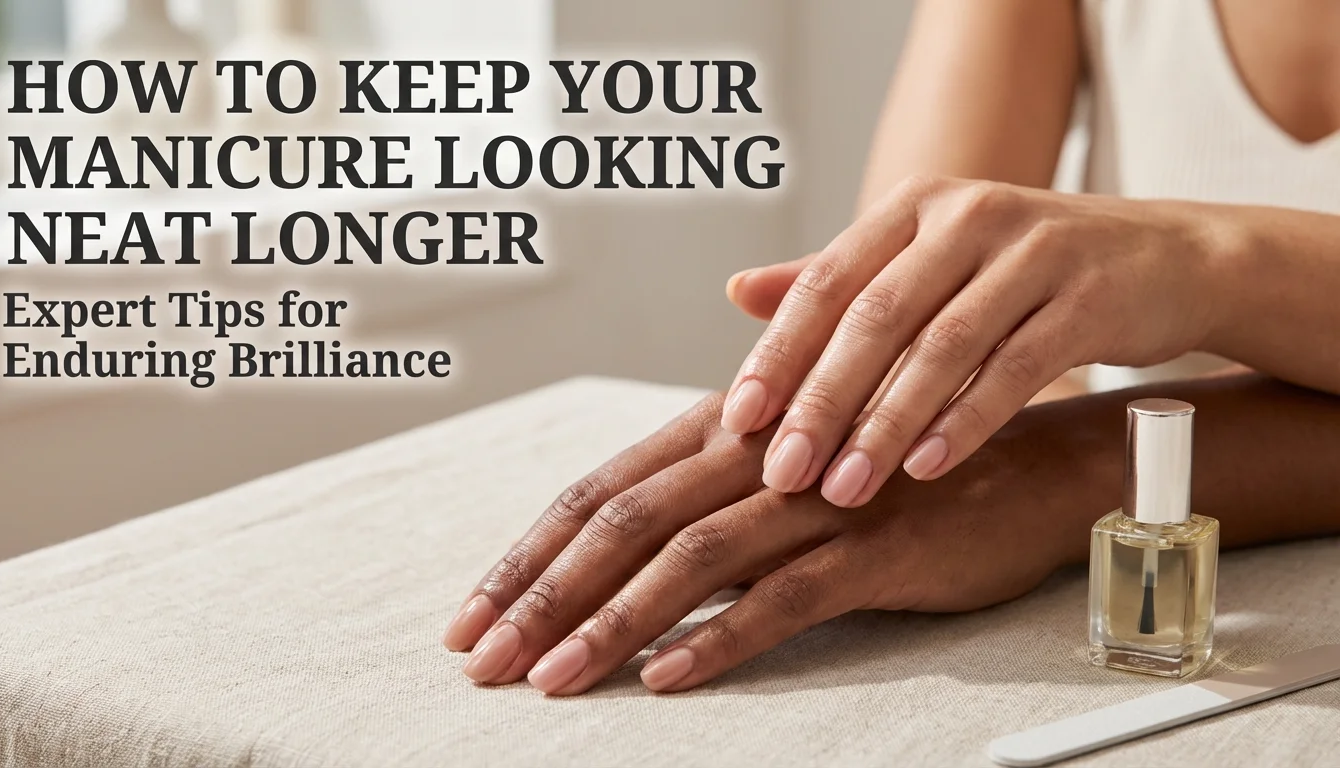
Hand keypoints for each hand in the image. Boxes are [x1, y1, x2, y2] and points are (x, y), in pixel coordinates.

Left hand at [441, 391, 1087, 694]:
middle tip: (482, 658)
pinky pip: (787, 596)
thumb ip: (706, 478)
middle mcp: (758, 455)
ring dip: (612, 622)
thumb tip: (620, 521)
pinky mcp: (877, 549)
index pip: (601, 490)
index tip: (472, 613)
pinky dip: (722, 636)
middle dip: (544, 594)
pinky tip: (669, 674)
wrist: (1024, 463)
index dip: (530, 553)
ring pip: (693, 560)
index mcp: (722, 429)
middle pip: (627, 522)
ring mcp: (817, 500)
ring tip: (551, 677)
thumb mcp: (787, 461)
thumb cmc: (886, 463)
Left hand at [719, 175, 1219, 506]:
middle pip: (877, 316)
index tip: (738, 421)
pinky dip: (966, 421)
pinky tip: (925, 469)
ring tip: (844, 488)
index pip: (827, 282)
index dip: (778, 353)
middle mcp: (968, 216)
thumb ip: (837, 278)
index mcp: (915, 206)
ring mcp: (1034, 253)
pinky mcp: (1089, 299)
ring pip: (942, 347)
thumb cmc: (1023, 272)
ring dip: (886, 424)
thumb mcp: (929, 259)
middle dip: (823, 400)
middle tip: (784, 472)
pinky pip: (1015, 368)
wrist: (1166, 260)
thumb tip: (738, 291)